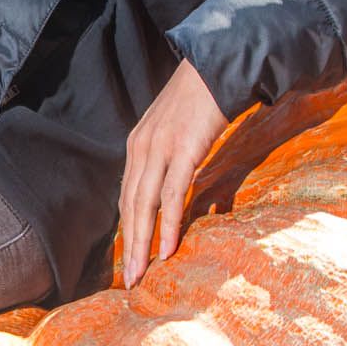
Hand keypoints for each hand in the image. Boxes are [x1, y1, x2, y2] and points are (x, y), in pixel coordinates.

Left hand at [115, 59, 230, 288]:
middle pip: (130, 206)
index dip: (128, 229)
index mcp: (137, 145)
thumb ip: (170, 156)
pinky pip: (172, 195)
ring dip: (143, 243)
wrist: (219, 66)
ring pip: (144, 205)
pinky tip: (168, 248)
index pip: (127, 195)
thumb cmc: (202, 98)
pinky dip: (168, 224)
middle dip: (130, 245)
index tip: (129, 257)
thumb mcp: (176, 129)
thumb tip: (177, 186)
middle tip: (130, 279)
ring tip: (142, 273)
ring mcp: (160, 149)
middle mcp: (141, 148)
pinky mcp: (184, 150)